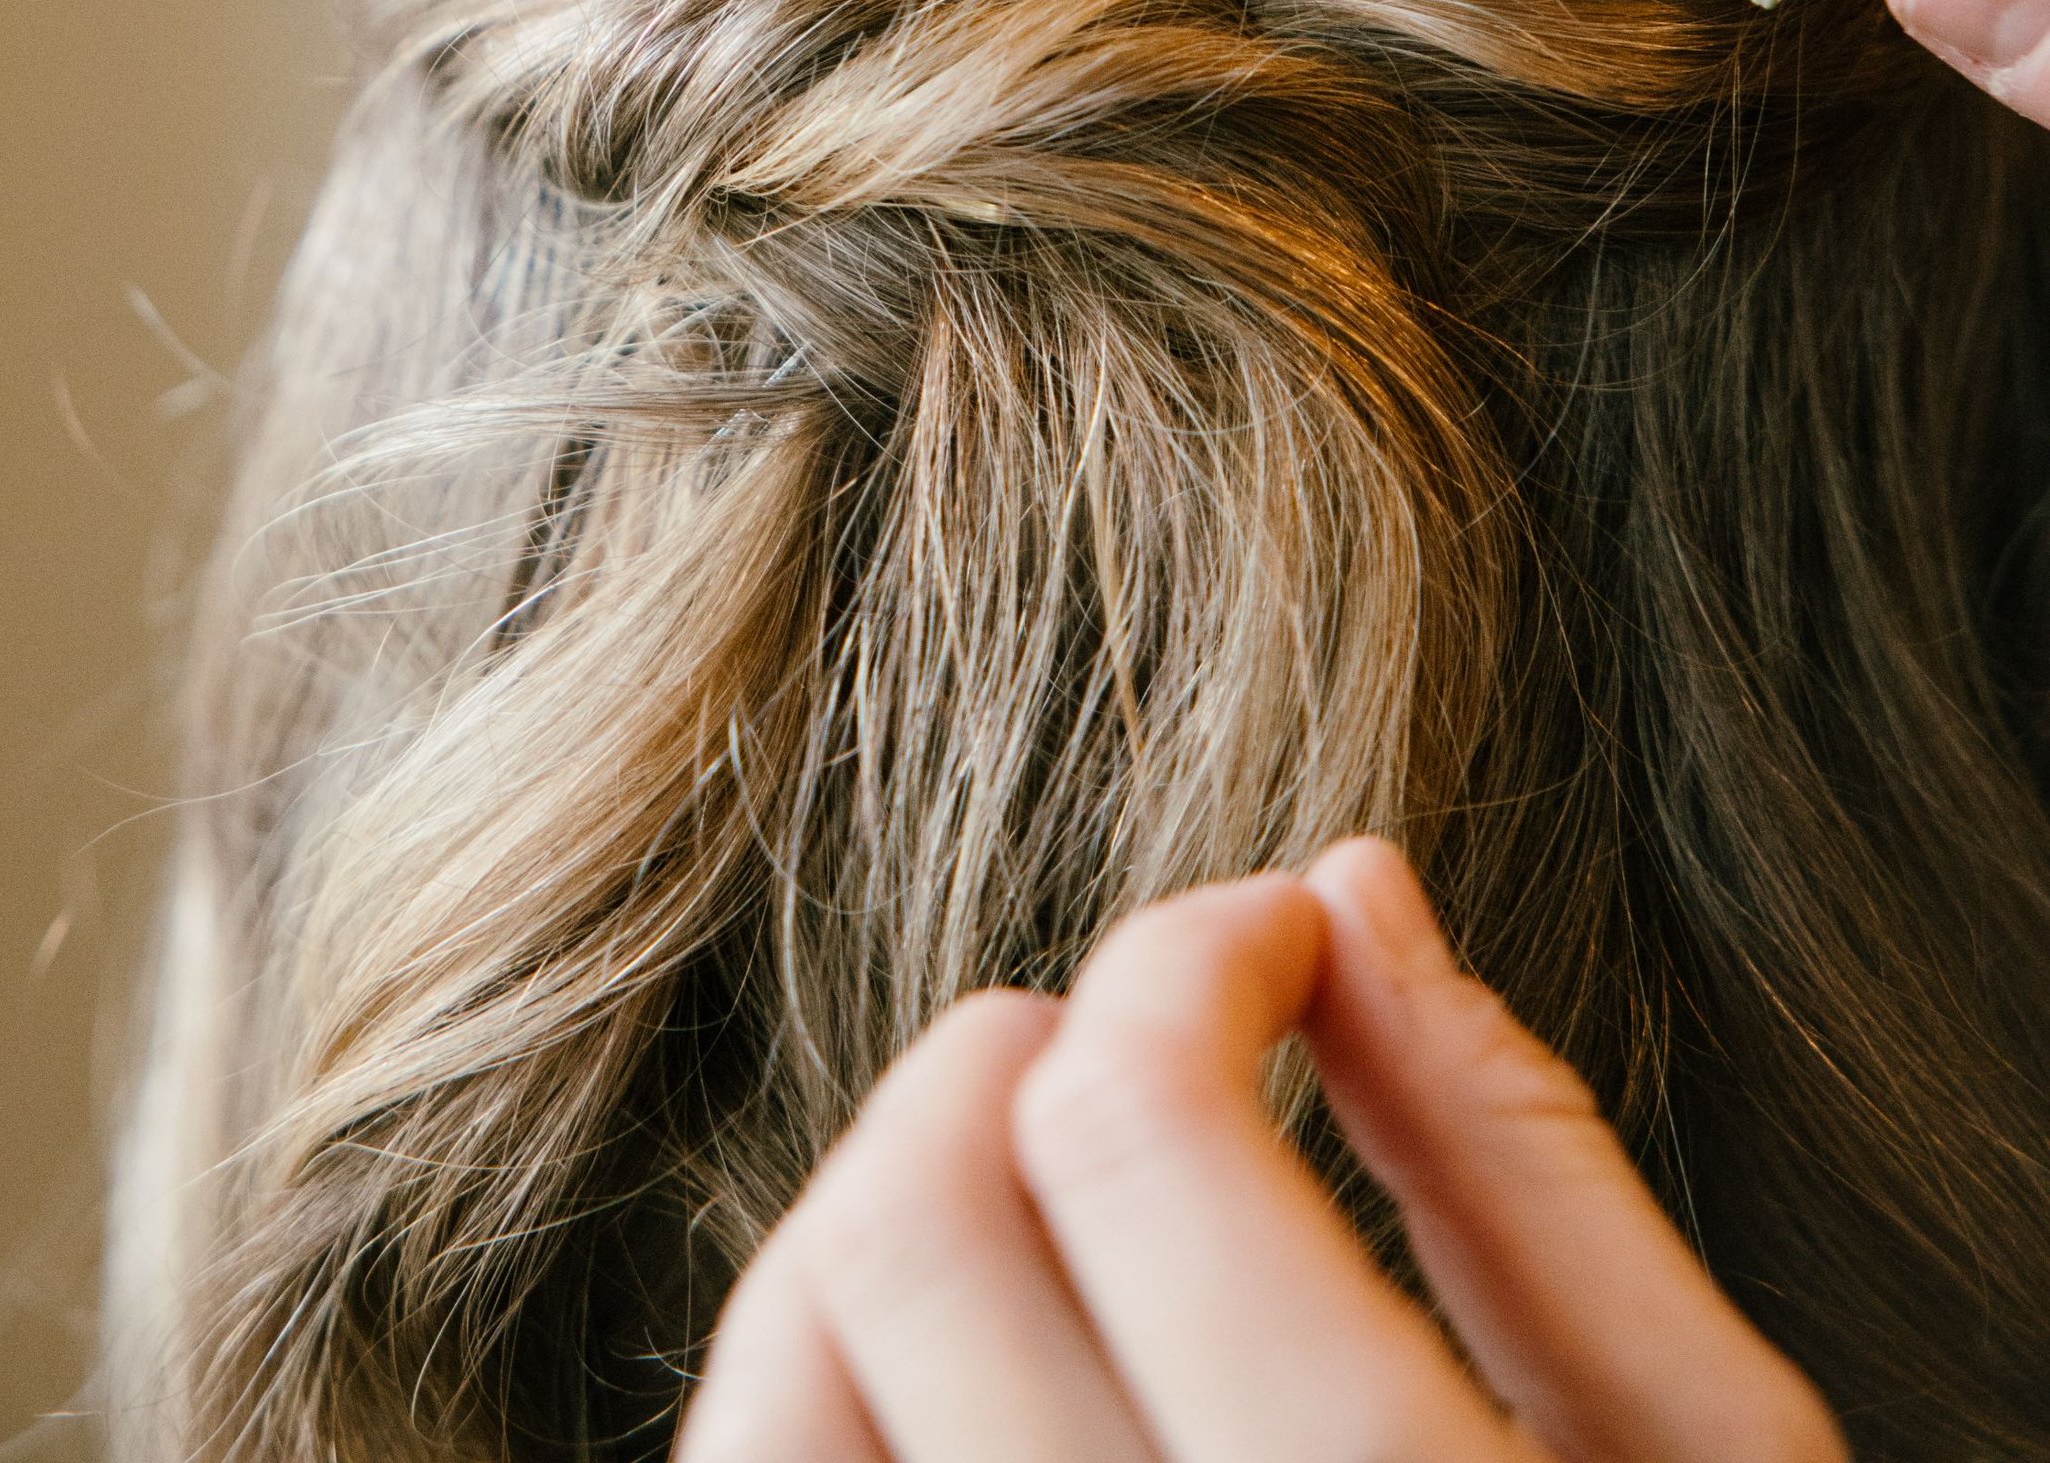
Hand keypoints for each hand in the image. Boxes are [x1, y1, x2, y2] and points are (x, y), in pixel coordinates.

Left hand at [682, 843, 1840, 1461]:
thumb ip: (1534, 1178)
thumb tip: (1358, 904)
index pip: (1138, 1133)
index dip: (1193, 954)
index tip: (1275, 945)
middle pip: (915, 1239)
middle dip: (1016, 1060)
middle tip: (1146, 1047)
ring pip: (778, 1404)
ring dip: (881, 1219)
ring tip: (1034, 1185)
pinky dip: (818, 1408)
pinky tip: (960, 1374)